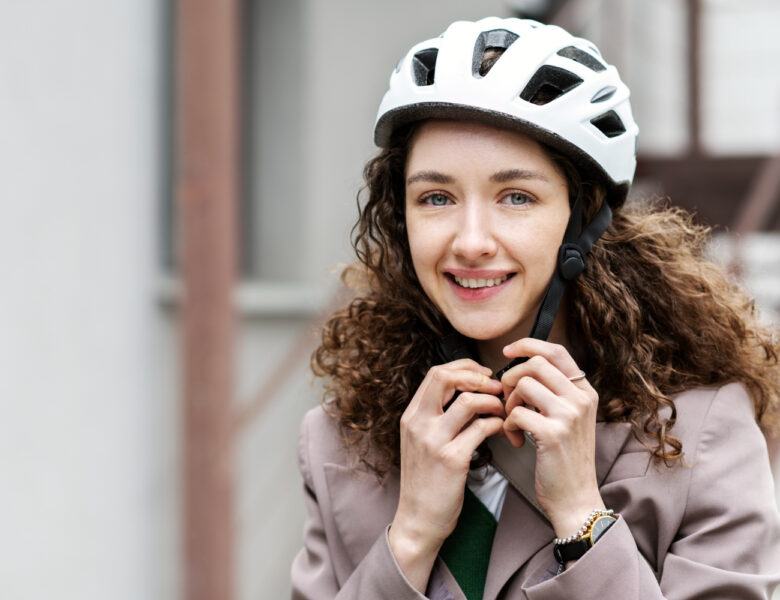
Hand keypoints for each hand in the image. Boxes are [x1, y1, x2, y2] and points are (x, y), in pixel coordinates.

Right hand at [389, 359, 503, 590]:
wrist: (418, 520)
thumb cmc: (426, 481)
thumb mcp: (421, 442)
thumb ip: (436, 417)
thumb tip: (467, 391)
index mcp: (411, 416)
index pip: (436, 373)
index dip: (464, 368)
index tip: (484, 374)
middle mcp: (418, 423)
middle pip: (447, 377)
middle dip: (478, 377)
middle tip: (497, 387)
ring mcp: (433, 440)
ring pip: (469, 400)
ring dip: (493, 402)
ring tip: (503, 412)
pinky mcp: (452, 459)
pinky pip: (482, 428)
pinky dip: (498, 424)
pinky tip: (503, 431)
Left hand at [500, 339, 604, 538]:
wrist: (575, 498)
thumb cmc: (564, 459)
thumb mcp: (568, 419)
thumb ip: (553, 392)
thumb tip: (521, 367)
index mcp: (584, 391)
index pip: (556, 351)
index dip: (528, 345)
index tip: (507, 352)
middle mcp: (581, 399)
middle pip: (535, 363)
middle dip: (511, 377)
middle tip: (507, 400)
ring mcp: (569, 415)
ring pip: (523, 384)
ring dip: (508, 403)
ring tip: (513, 423)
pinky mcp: (553, 434)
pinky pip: (516, 413)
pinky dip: (507, 425)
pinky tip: (516, 440)